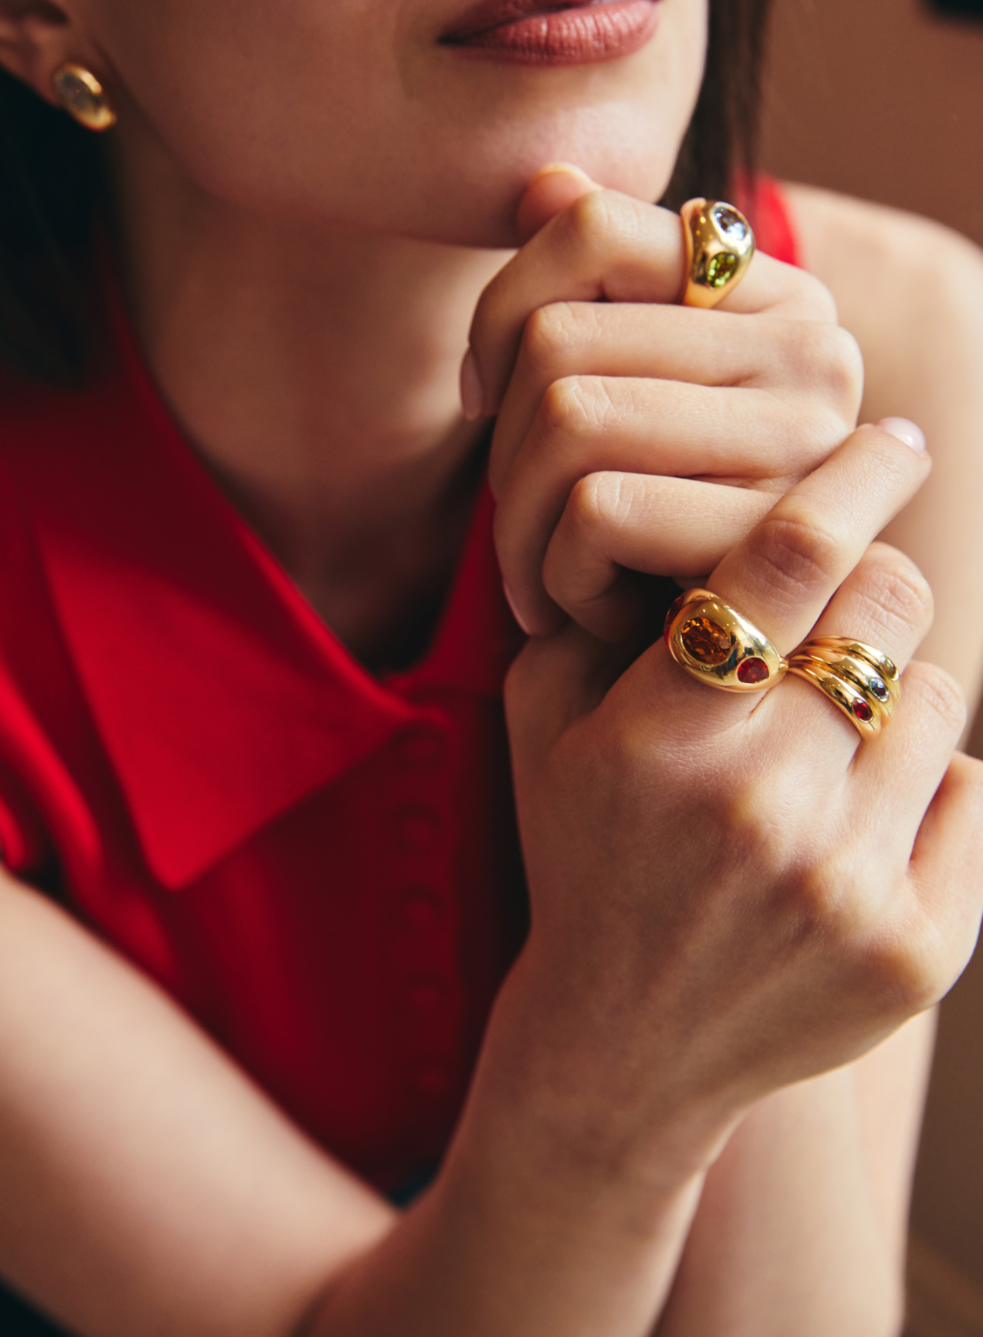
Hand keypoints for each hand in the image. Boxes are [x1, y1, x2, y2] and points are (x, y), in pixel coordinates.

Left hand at [464, 166, 863, 640]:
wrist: (718, 677)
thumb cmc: (656, 530)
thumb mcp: (617, 403)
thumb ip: (589, 286)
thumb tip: (541, 180)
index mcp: (770, 292)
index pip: (586, 223)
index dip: (497, 313)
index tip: (485, 399)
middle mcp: (812, 346)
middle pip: (557, 336)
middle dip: (496, 450)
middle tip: (513, 521)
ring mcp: (804, 439)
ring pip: (565, 414)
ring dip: (513, 524)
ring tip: (533, 575)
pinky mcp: (771, 533)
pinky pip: (595, 508)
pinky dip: (554, 575)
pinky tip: (579, 609)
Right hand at [496, 422, 982, 1174]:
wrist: (621, 1047)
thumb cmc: (581, 854)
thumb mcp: (544, 724)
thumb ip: (603, 606)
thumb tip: (698, 491)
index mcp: (663, 739)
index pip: (791, 555)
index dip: (853, 474)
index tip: (889, 437)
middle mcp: (764, 807)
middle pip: (891, 602)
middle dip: (869, 580)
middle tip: (834, 609)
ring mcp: (850, 884)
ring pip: (933, 692)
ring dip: (885, 688)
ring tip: (821, 740)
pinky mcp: (920, 948)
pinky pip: (970, 789)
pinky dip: (922, 781)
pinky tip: (853, 818)